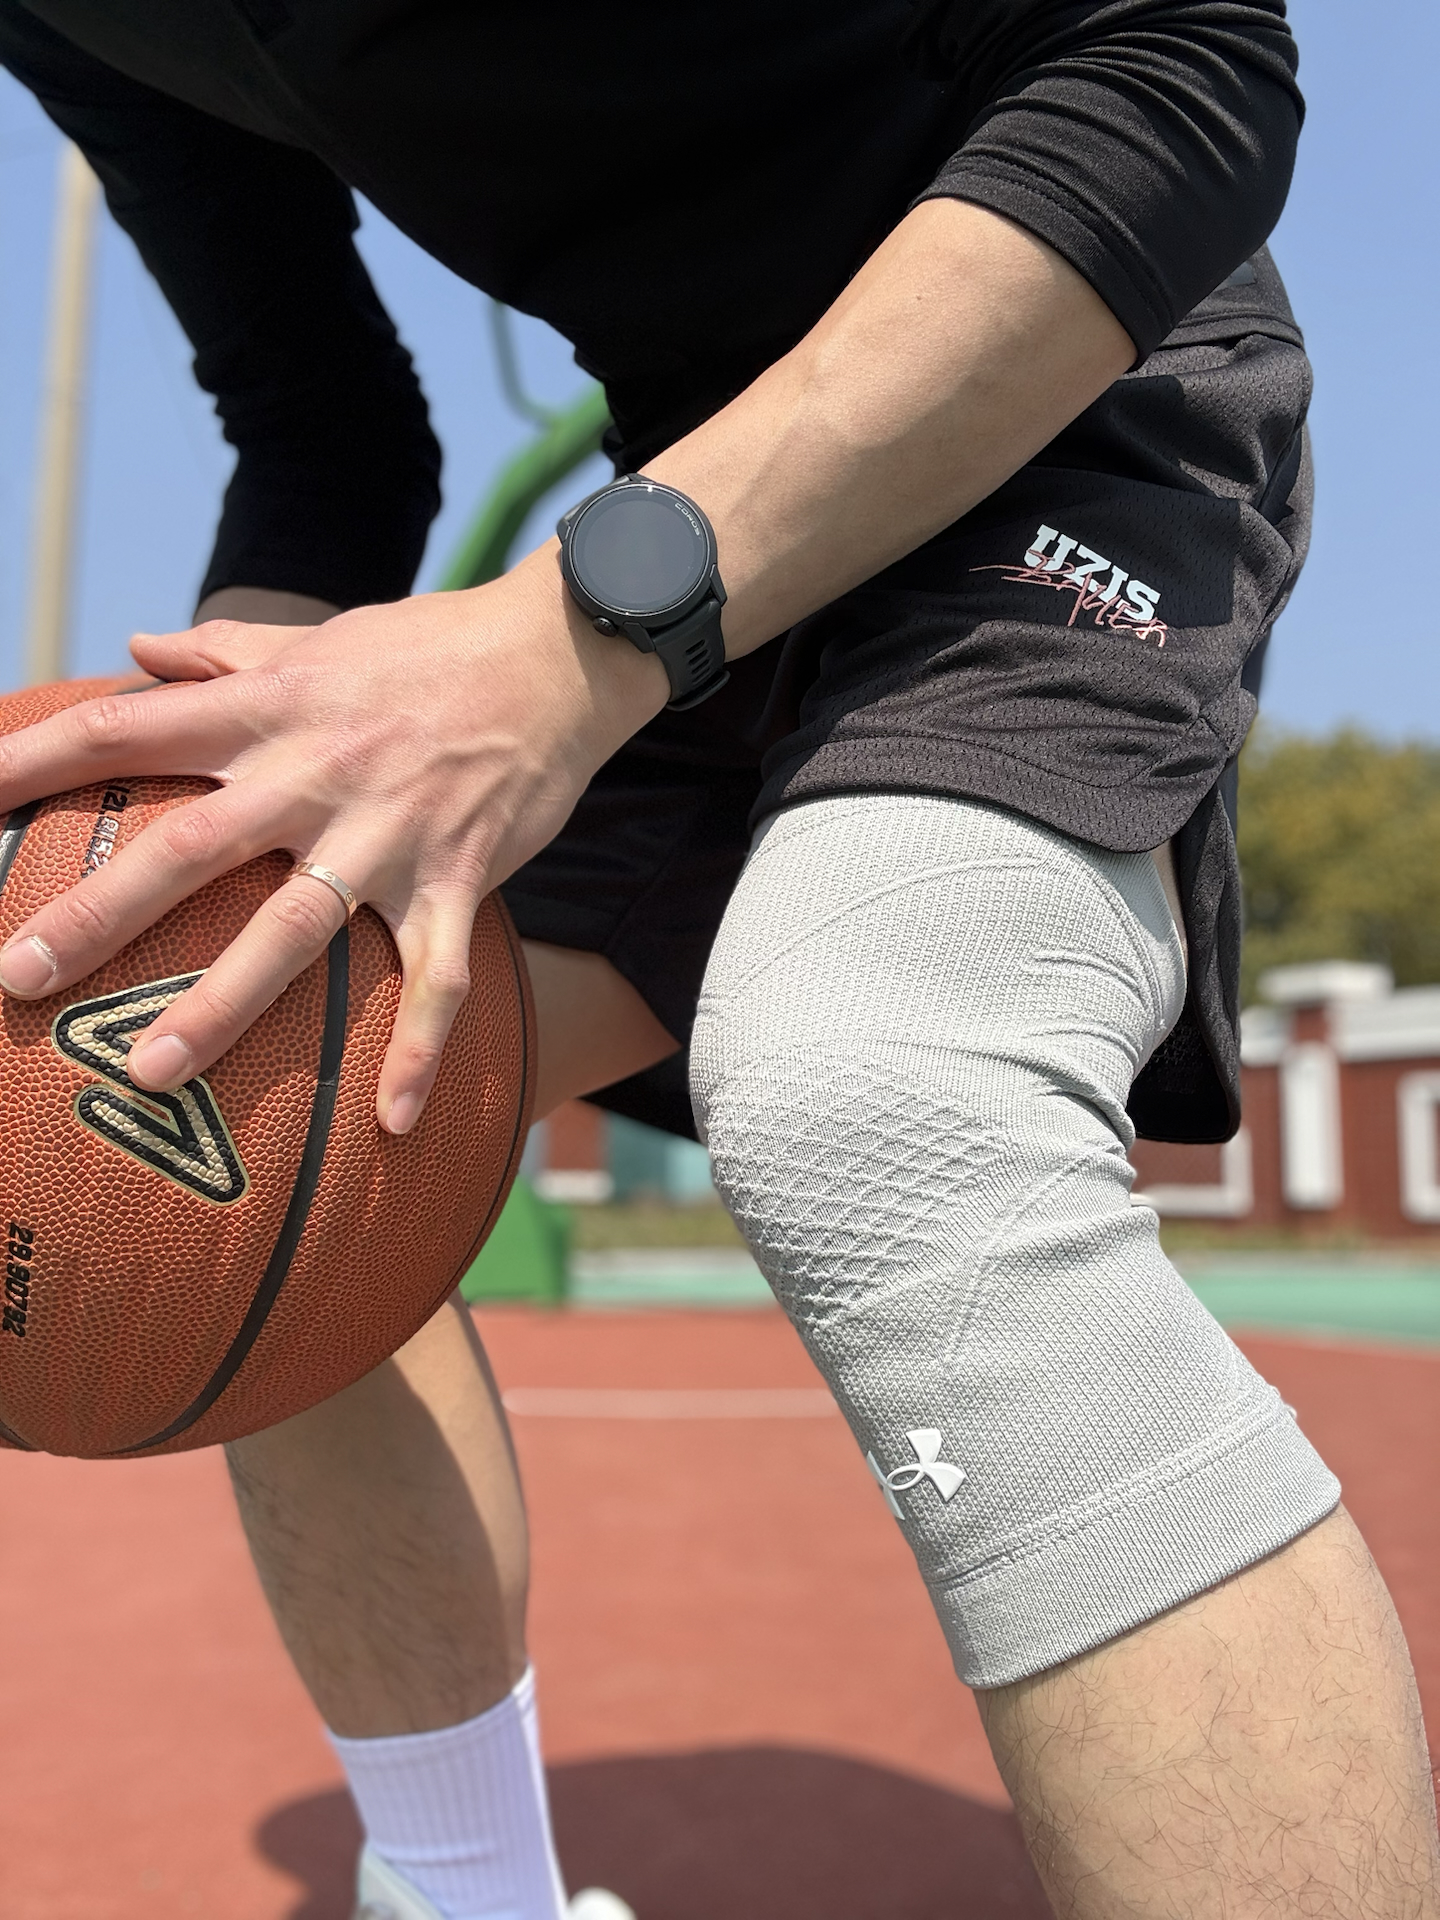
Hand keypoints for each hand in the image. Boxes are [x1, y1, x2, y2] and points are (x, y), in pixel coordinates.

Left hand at [0, 552, 667, 1130]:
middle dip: (96, 917)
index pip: (125, 729)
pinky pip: (439, 978)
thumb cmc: (426, 649)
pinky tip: (394, 1122)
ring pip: (296, 929)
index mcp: (267, 709)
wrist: (555, 654)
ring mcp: (389, 833)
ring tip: (153, 1073)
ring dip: (222, 1004)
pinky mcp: (460, 878)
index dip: (33, 759)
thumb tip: (132, 651)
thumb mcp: (315, 639)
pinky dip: (419, 1050)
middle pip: (187, 849)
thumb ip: (220, 653)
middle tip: (16, 979)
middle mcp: (315, 773)